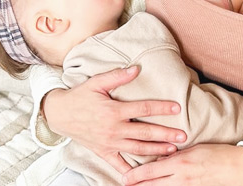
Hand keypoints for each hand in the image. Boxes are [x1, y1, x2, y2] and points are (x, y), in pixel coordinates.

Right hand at [42, 66, 187, 173]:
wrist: (59, 114)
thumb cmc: (80, 96)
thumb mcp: (97, 82)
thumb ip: (117, 76)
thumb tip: (136, 69)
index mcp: (114, 111)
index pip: (144, 109)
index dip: (162, 108)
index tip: (177, 108)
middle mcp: (113, 129)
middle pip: (145, 132)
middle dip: (166, 134)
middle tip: (183, 135)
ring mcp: (109, 143)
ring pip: (137, 149)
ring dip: (156, 150)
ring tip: (173, 150)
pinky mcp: (103, 152)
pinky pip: (119, 164)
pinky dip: (132, 171)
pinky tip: (145, 174)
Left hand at [122, 144, 242, 185]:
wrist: (239, 168)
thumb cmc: (219, 154)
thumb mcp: (195, 148)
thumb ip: (176, 155)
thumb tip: (162, 158)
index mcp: (180, 163)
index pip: (151, 171)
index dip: (135, 176)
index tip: (123, 178)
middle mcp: (181, 178)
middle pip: (152, 185)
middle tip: (124, 185)